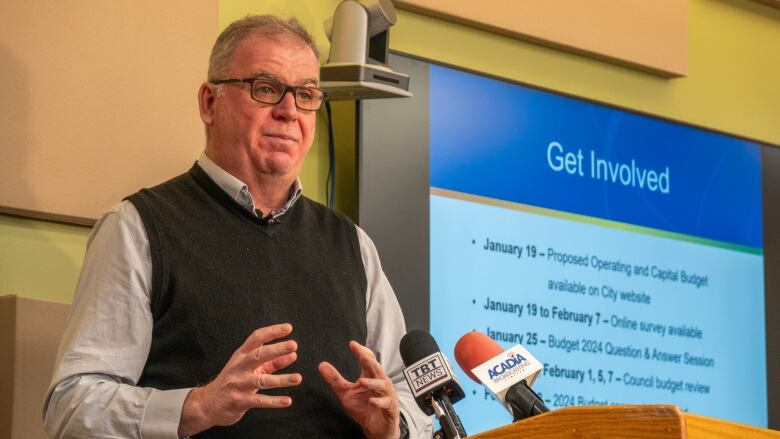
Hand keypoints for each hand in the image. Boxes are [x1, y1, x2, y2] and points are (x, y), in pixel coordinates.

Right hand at [178, 323, 301, 437]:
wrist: (208, 403)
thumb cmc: (234, 381)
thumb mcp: (251, 368)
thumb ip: (272, 362)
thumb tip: (293, 355)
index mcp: (241, 355)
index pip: (256, 338)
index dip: (272, 332)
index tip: (288, 328)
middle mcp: (239, 367)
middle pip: (258, 355)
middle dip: (276, 349)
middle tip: (293, 345)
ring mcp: (238, 384)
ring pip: (261, 380)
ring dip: (281, 379)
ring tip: (298, 378)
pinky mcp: (240, 401)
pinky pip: (259, 401)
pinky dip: (274, 401)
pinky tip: (287, 401)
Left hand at [319, 341, 400, 438]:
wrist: (376, 427)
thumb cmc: (364, 407)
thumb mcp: (345, 392)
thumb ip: (335, 379)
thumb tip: (321, 365)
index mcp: (370, 376)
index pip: (368, 360)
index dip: (361, 351)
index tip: (352, 344)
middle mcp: (380, 382)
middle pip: (377, 368)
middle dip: (370, 362)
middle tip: (362, 355)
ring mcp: (386, 395)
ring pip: (382, 385)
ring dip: (373, 383)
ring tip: (363, 381)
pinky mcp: (389, 407)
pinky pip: (386, 403)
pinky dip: (379, 401)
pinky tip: (372, 401)